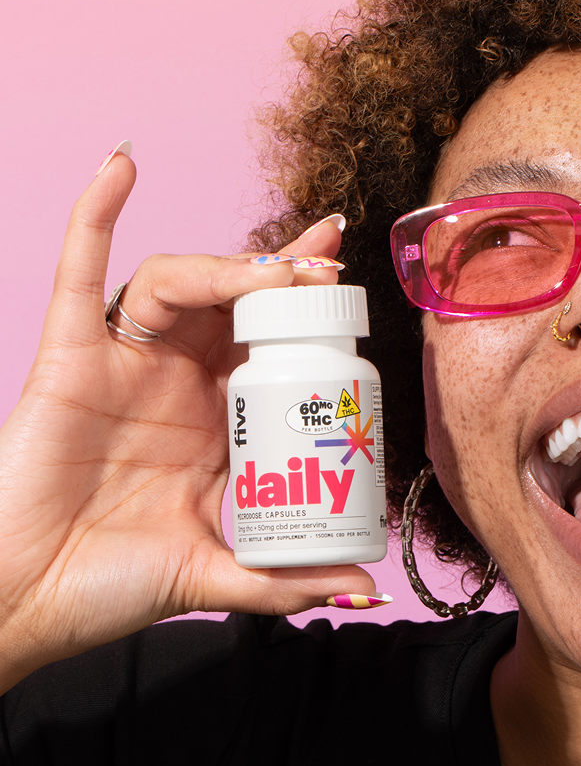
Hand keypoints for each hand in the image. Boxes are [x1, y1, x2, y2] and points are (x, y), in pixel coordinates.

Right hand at [0, 151, 374, 686]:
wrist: (26, 602)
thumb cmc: (111, 584)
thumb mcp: (218, 575)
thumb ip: (286, 581)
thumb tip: (363, 589)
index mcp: (217, 420)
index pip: (272, 344)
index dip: (308, 311)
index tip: (348, 284)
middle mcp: (176, 382)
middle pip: (237, 302)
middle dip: (284, 276)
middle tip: (330, 262)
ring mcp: (124, 364)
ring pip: (179, 283)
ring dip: (229, 266)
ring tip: (275, 271)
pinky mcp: (68, 359)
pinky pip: (77, 271)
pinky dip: (96, 212)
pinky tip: (123, 163)